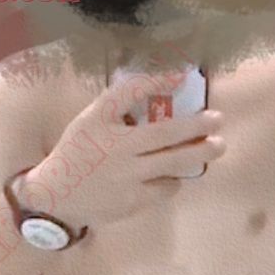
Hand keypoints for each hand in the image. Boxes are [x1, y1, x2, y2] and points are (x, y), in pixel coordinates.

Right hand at [16, 73, 225, 229]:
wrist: (55, 195)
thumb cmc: (77, 153)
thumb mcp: (89, 122)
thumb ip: (117, 108)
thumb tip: (159, 90)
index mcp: (100, 122)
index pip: (129, 93)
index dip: (156, 81)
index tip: (181, 74)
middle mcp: (114, 148)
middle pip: (164, 134)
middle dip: (196, 125)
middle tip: (218, 118)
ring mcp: (126, 176)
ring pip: (172, 163)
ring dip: (199, 153)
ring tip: (218, 146)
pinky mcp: (132, 200)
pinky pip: (164, 187)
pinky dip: (174, 178)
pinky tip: (177, 173)